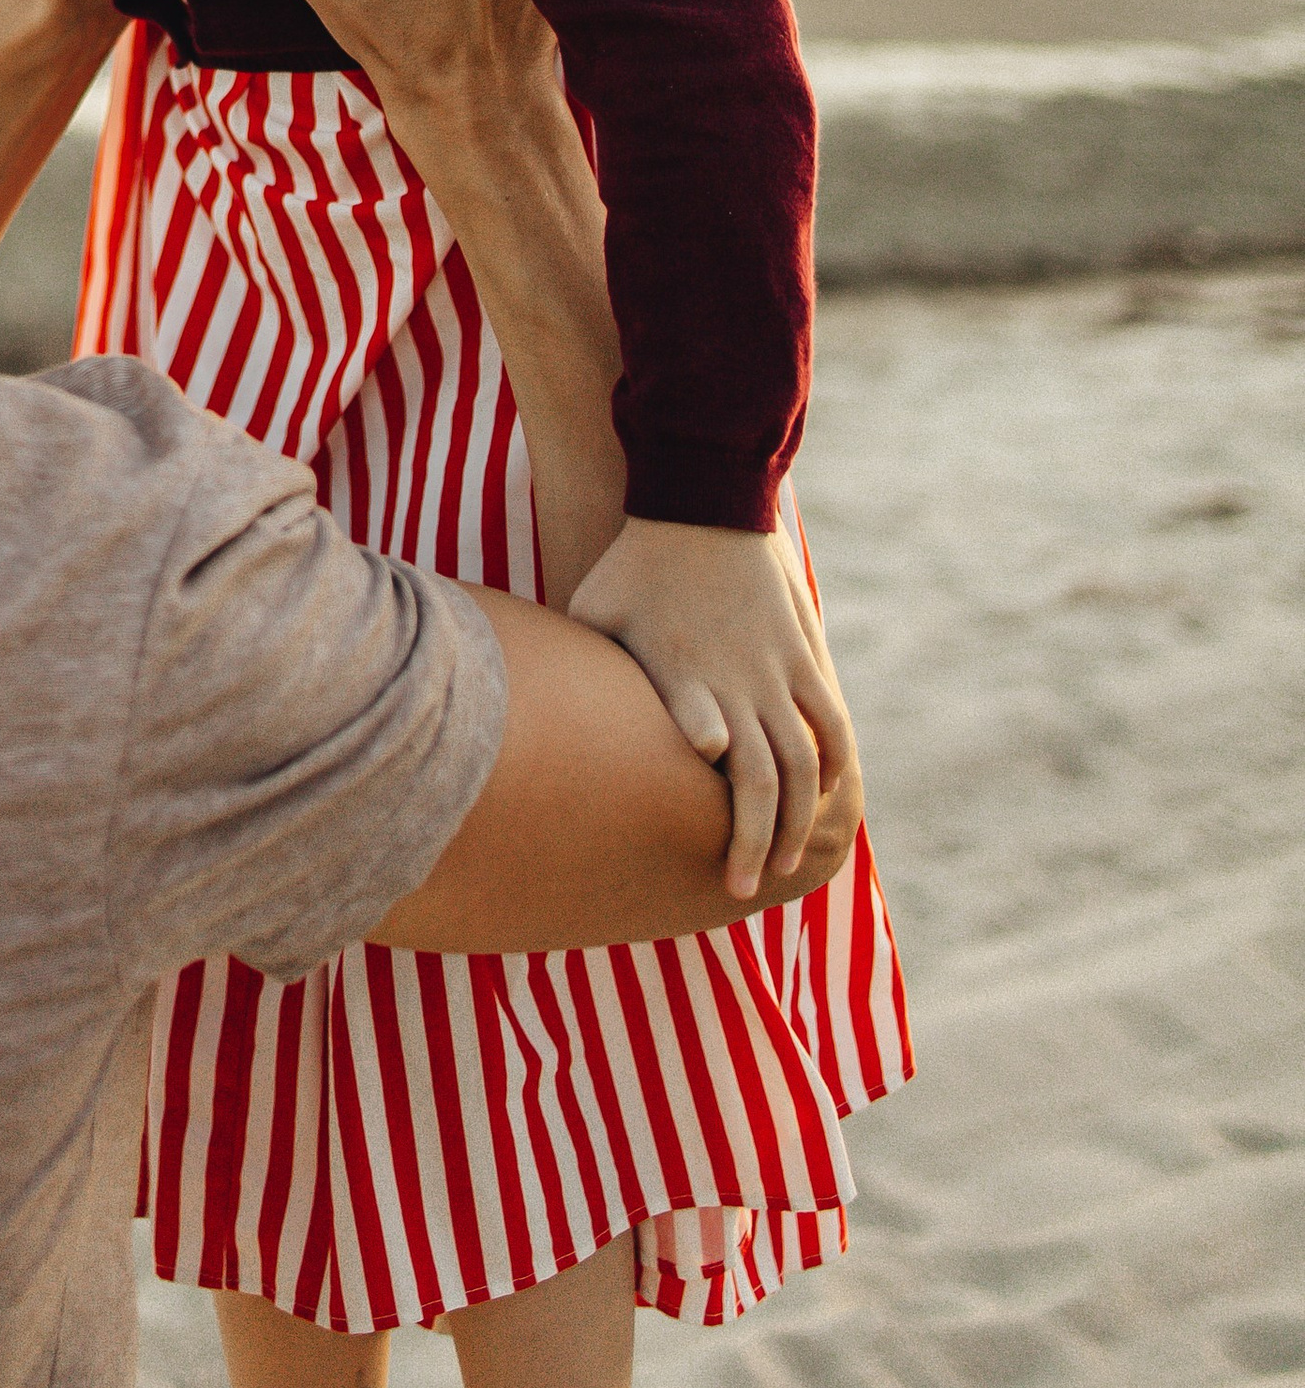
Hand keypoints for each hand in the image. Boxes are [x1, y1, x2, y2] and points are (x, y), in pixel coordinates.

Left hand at [568, 516, 853, 903]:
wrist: (700, 498)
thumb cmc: (634, 561)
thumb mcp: (594, 611)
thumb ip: (587, 667)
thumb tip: (553, 706)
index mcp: (687, 680)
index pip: (720, 767)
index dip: (724, 819)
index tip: (712, 867)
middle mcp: (739, 684)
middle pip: (766, 785)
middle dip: (755, 844)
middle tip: (737, 889)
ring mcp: (778, 668)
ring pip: (808, 764)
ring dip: (799, 820)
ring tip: (782, 860)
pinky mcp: (802, 650)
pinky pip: (831, 719)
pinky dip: (834, 762)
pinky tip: (826, 796)